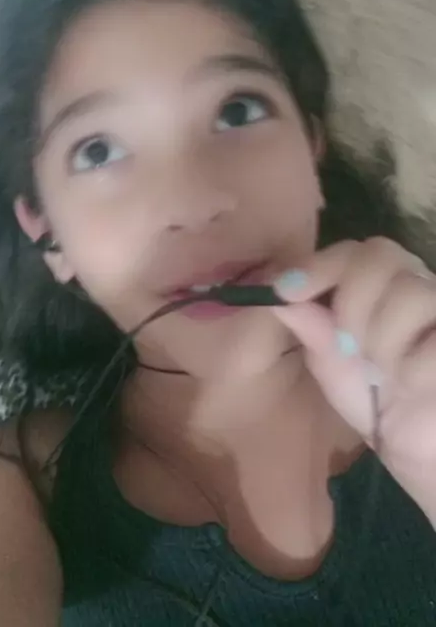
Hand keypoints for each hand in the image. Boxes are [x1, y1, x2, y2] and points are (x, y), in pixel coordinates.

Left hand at [271, 237, 435, 523]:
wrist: (419, 449)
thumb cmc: (376, 402)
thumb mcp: (333, 365)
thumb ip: (313, 328)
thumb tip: (280, 297)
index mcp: (386, 284)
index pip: (357, 251)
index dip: (319, 264)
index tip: (286, 291)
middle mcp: (420, 284)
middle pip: (380, 257)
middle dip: (351, 302)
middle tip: (348, 347)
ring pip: (409, 293)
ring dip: (383, 341)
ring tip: (385, 374)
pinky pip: (435, 339)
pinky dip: (413, 368)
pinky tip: (410, 386)